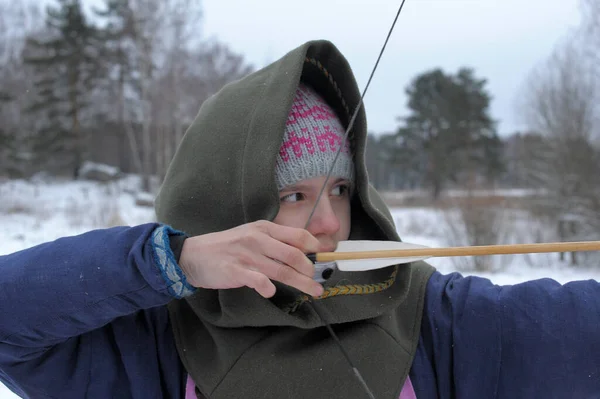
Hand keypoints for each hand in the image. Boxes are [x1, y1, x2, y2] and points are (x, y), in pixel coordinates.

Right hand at [178, 220, 325, 297]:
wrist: (193, 254)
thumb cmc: (227, 247)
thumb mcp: (251, 235)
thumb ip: (274, 242)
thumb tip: (302, 253)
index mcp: (264, 228)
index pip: (297, 235)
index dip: (315, 247)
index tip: (327, 256)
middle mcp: (257, 239)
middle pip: (294, 255)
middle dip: (310, 270)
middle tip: (317, 280)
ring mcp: (246, 255)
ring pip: (281, 270)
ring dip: (301, 283)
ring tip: (315, 291)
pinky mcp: (235, 271)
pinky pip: (258, 280)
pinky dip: (268, 288)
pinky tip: (272, 293)